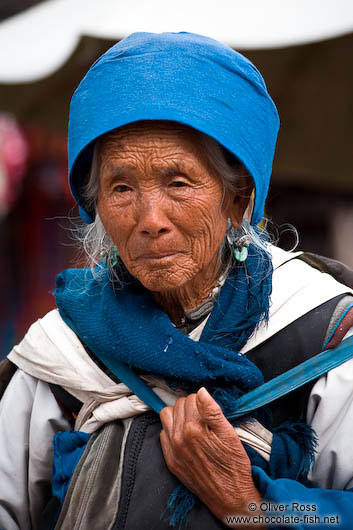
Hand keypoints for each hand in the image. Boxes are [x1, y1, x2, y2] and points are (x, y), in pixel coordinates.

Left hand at [160, 387, 262, 525]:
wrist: (230, 498)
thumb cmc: (234, 467)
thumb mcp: (229, 435)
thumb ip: (213, 411)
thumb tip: (201, 391)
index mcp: (194, 429)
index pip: (191, 398)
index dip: (202, 401)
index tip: (210, 410)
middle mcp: (178, 439)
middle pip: (178, 405)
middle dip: (191, 406)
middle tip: (204, 417)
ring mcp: (172, 450)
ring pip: (166, 416)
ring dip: (178, 415)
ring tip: (193, 422)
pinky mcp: (170, 460)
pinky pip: (163, 435)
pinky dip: (173, 431)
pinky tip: (186, 436)